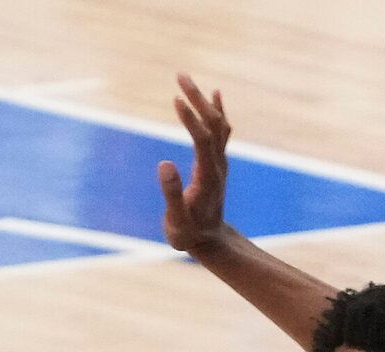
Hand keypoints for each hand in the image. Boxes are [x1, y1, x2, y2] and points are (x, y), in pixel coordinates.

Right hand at [157, 74, 233, 253]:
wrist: (211, 242)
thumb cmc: (188, 234)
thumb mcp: (176, 220)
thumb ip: (171, 195)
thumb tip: (164, 164)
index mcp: (207, 177)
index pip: (202, 140)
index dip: (191, 120)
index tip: (176, 99)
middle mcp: (218, 166)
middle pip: (213, 126)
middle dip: (197, 99)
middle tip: (180, 75)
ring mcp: (219, 163)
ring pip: (218, 126)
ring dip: (204, 101)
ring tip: (185, 79)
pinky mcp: (216, 162)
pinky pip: (221, 132)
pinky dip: (217, 112)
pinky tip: (215, 95)